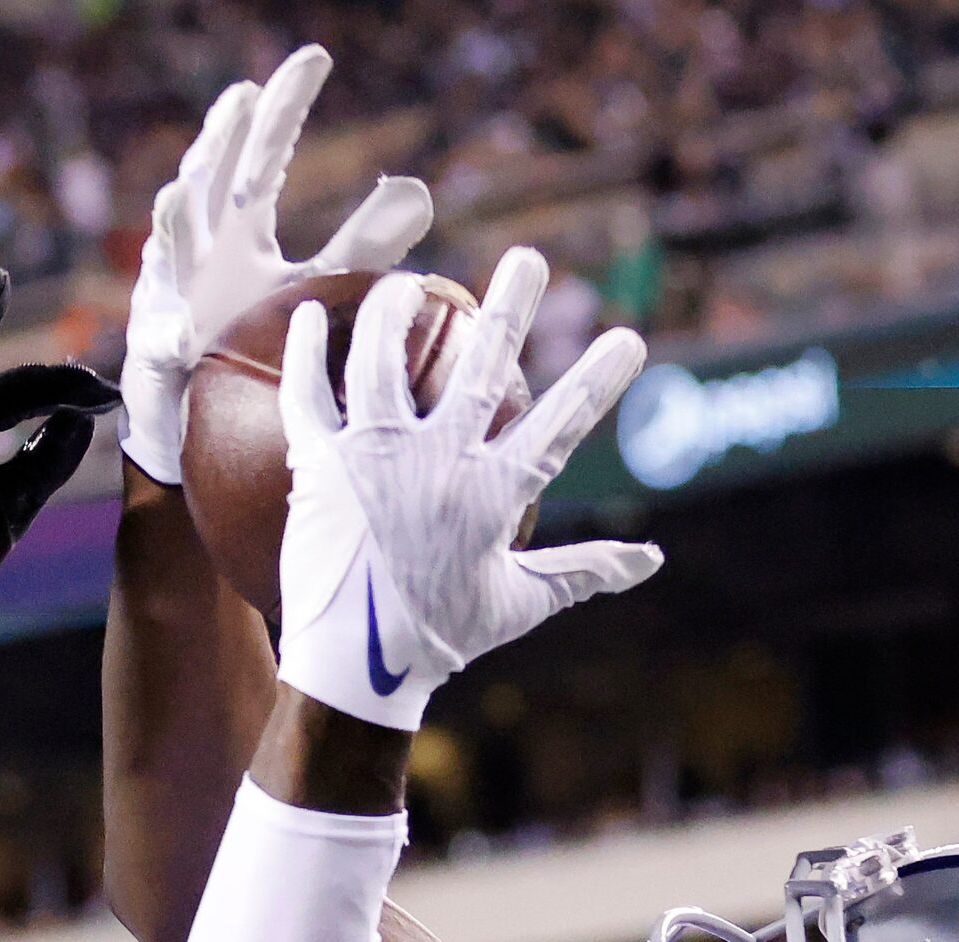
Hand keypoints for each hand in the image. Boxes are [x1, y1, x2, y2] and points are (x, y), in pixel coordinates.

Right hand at [119, 43, 433, 485]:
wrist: (204, 408)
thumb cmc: (252, 337)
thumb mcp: (314, 284)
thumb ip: (361, 243)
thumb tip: (420, 192)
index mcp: (238, 229)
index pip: (263, 157)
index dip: (285, 109)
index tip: (316, 58)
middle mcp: (201, 252)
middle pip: (210, 181)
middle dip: (223, 140)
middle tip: (245, 95)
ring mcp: (171, 296)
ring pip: (169, 251)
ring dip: (173, 225)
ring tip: (179, 193)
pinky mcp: (157, 353)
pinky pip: (161, 344)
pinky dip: (167, 336)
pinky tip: (179, 330)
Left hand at [274, 252, 662, 730]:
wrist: (353, 667)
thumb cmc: (437, 638)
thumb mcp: (518, 604)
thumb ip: (584, 570)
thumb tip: (652, 560)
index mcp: (494, 493)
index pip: (562, 424)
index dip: (599, 379)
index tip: (628, 338)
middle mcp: (438, 461)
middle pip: (483, 364)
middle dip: (512, 305)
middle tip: (528, 257)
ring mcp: (375, 458)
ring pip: (385, 360)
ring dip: (396, 311)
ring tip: (405, 284)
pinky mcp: (320, 466)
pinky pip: (308, 395)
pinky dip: (306, 352)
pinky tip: (306, 313)